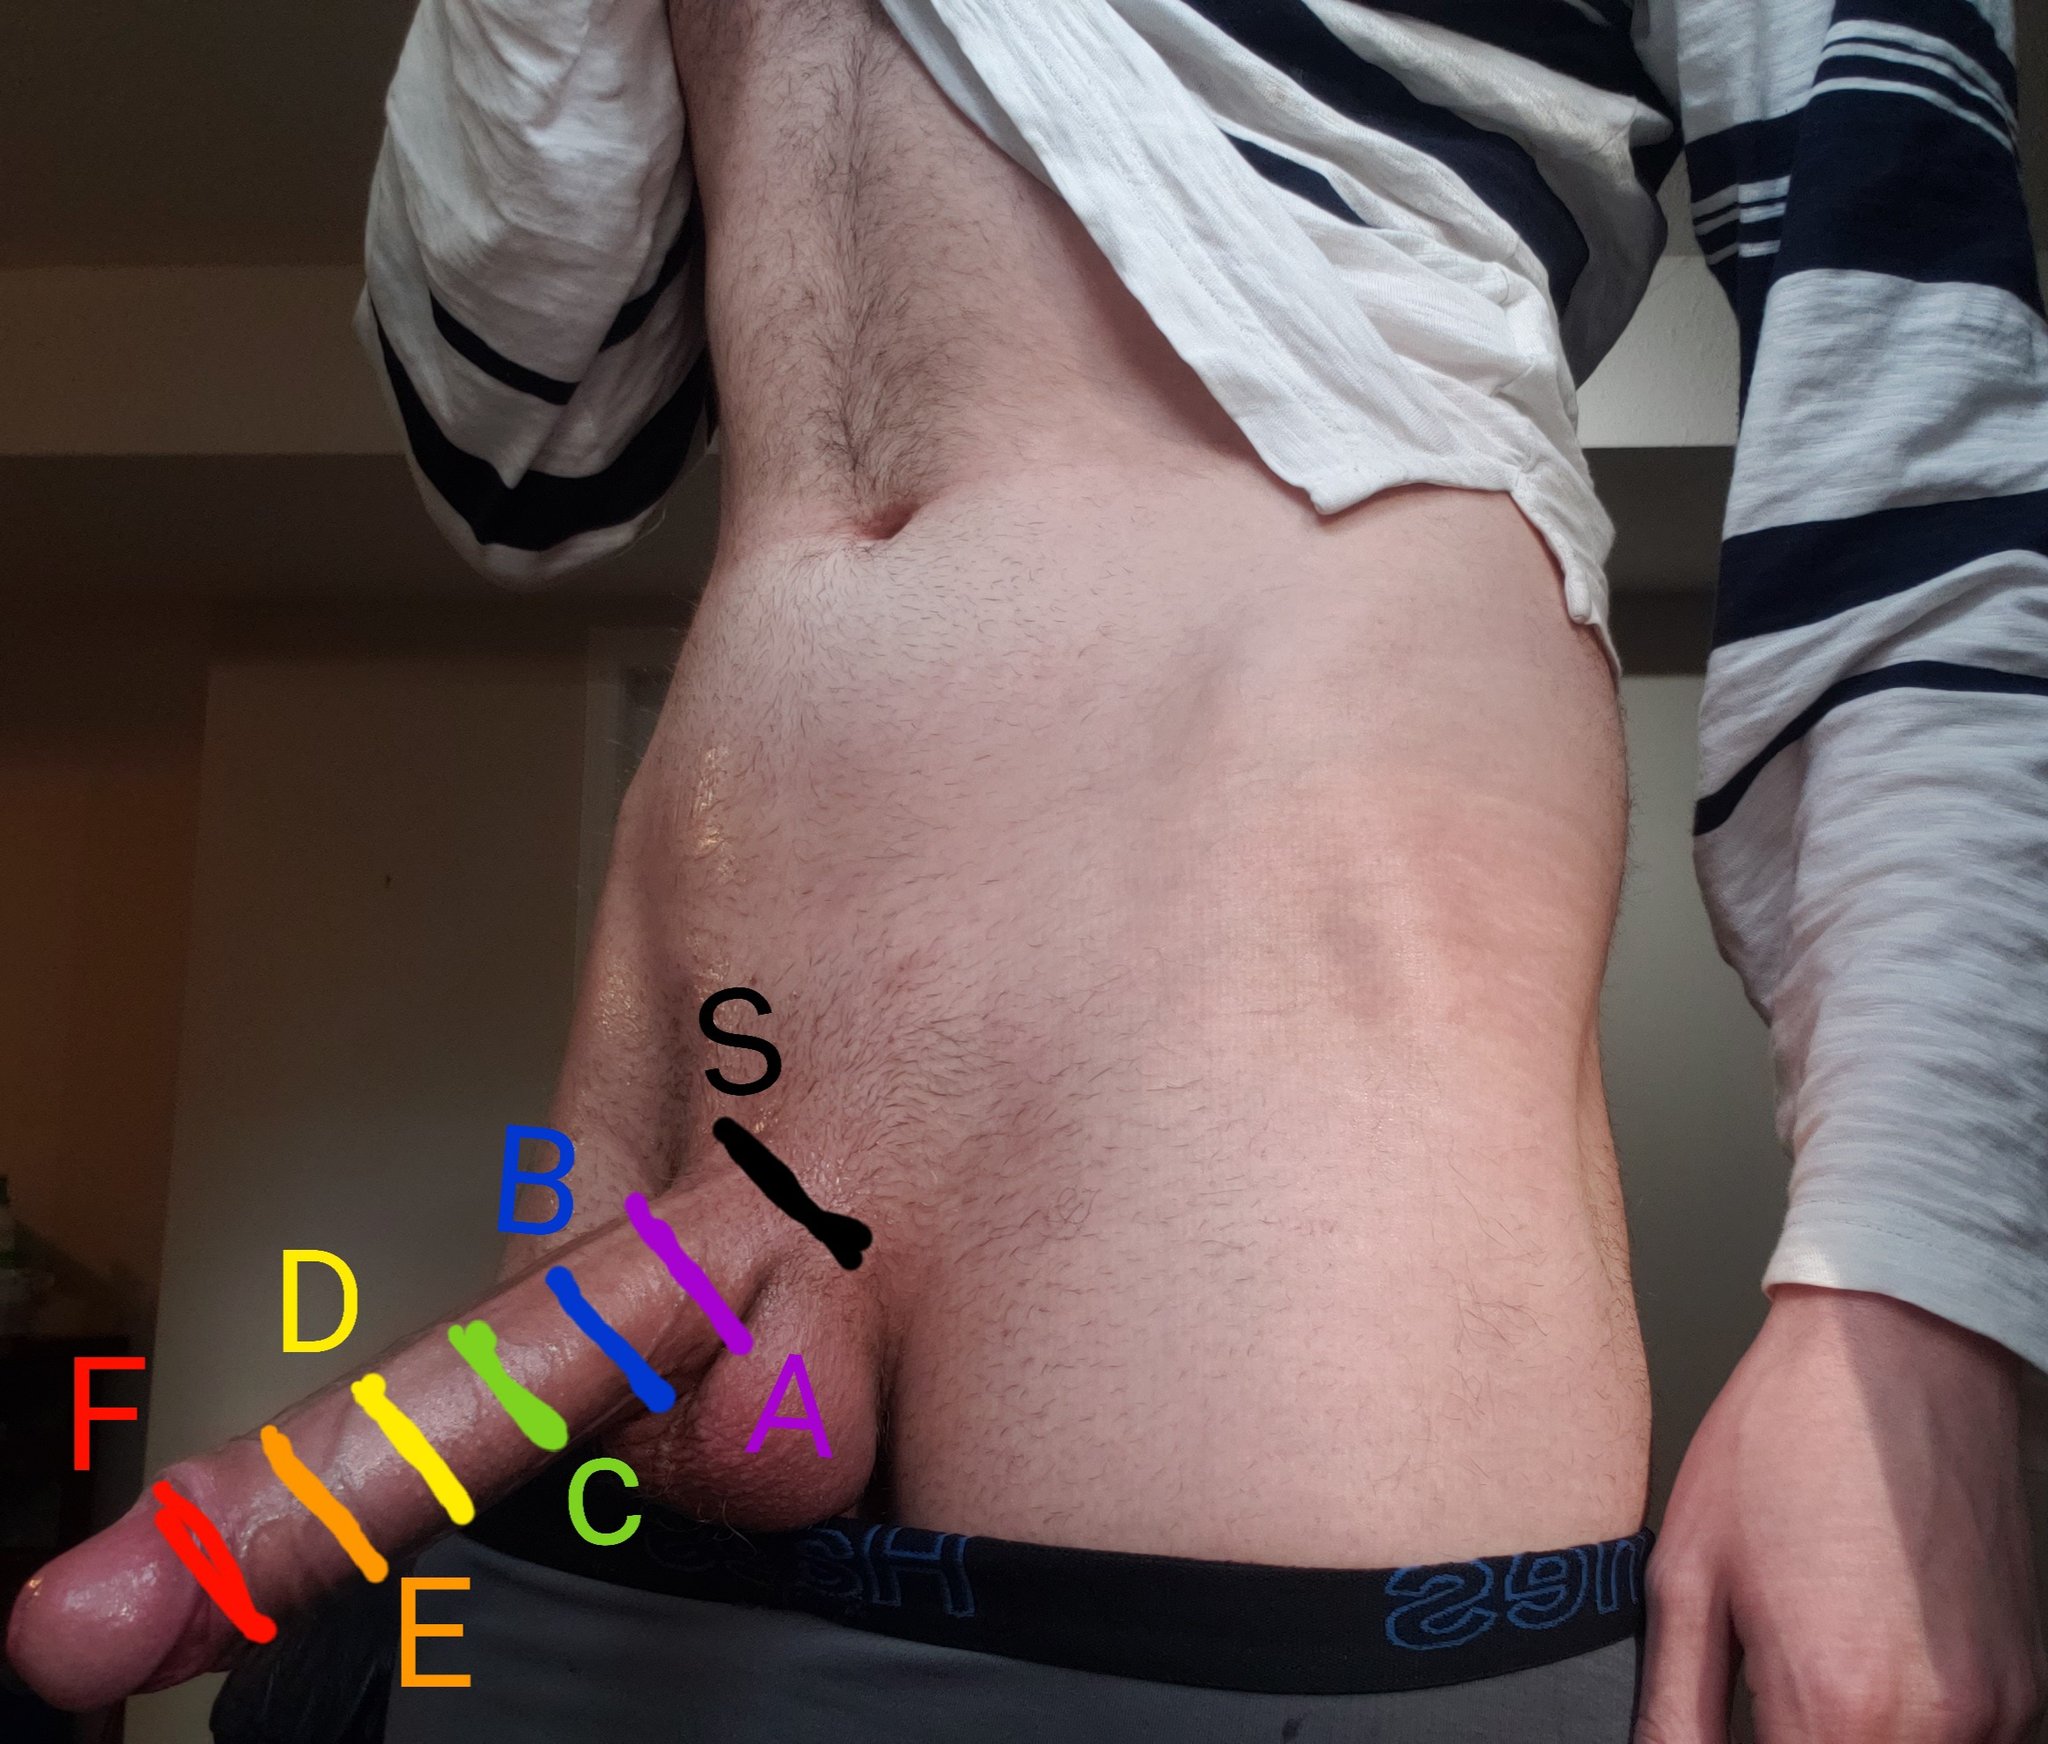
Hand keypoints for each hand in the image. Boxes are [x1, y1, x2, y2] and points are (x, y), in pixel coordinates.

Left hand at [1637, 1285, 2043, 1743]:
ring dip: (1847, 1741)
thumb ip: (1678, 1705)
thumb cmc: (1787, 1438)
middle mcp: (1936, 1725)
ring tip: (1802, 1670)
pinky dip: (1902, 1730)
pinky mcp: (2024, 1689)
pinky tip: (1858, 1661)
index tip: (1724, 1731)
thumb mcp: (1688, 1571)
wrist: (1898, 1353)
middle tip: (1755, 1698)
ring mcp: (1996, 1713)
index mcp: (1839, 1703)